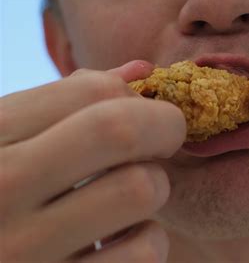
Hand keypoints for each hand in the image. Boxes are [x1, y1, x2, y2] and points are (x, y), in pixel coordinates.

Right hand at [0, 61, 185, 261]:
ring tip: (132, 193)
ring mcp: (27, 249)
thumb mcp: (12, 137)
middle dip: (164, 126)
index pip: (92, 91)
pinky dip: (147, 240)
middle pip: (121, 130)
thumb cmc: (1, 189)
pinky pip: (144, 251)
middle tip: (165, 139)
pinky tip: (120, 238)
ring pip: (141, 190)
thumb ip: (70, 101)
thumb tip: (141, 71)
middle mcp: (0, 189)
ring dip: (153, 187)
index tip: (148, 110)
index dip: (138, 95)